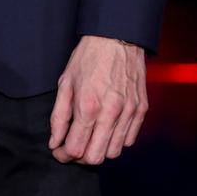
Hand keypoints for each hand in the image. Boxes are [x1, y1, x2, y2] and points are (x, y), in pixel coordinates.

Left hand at [48, 34, 147, 163]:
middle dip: (80, 157)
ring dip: (99, 150)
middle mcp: (111, 113)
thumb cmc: (88, 58)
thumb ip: (59, 116)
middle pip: (96, 157)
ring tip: (89, 137)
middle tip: (72, 147)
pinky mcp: (141, 110)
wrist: (117, 38)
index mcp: (88, 106)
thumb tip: (55, 141)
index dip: (64, 155)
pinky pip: (129, 140)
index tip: (59, 151)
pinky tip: (106, 129)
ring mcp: (129, 113)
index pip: (76, 148)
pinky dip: (116, 140)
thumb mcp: (65, 82)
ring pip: (114, 152)